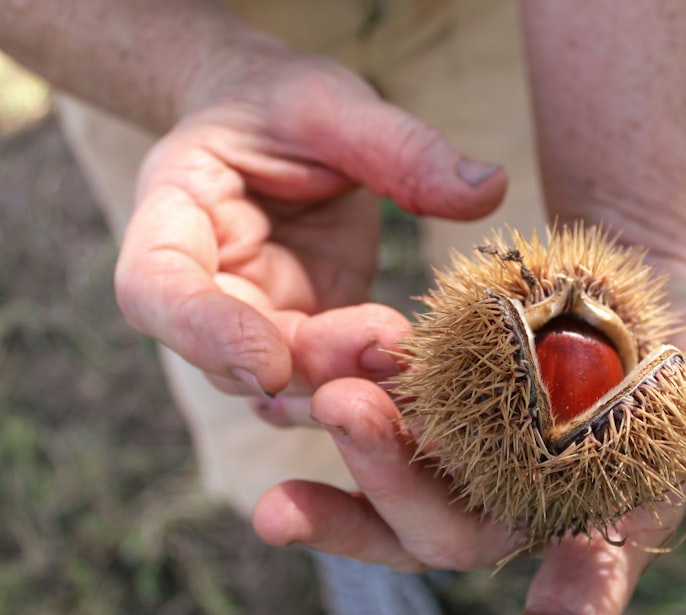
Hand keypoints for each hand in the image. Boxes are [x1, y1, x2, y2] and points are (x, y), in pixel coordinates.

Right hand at [113, 46, 506, 395]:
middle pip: (228, 358)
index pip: (156, 290)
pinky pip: (331, 383)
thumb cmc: (286, 107)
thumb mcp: (336, 106)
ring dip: (345, 393)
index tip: (268, 363)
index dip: (204, 334)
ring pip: (283, 388)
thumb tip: (489, 187)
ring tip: (413, 377)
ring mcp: (255, 323)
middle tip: (386, 349)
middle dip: (308, 366)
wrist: (283, 128)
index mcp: (175, 216)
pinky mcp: (307, 340)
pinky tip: (426, 390)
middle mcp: (207, 288)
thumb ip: (400, 147)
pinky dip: (374, 395)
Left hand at [251, 268, 685, 614]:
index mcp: (593, 538)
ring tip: (307, 395)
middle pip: (449, 538)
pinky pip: (377, 419)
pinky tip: (292, 375)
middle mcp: (519, 521)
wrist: (618, 298)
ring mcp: (466, 473)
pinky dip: (335, 398)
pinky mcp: (428, 418)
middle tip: (347, 413)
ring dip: (348, 449)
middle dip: (395, 490)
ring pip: (395, 488)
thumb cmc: (674, 362)